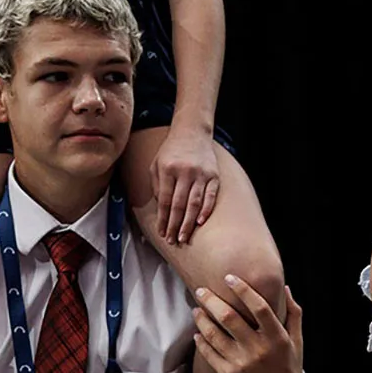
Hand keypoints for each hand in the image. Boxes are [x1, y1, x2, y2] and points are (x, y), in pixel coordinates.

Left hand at [151, 125, 222, 243]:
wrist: (192, 132)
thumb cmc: (171, 151)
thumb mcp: (156, 164)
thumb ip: (156, 185)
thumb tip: (161, 210)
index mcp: (167, 169)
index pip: (164, 200)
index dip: (163, 219)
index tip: (162, 232)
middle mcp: (184, 172)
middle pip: (179, 205)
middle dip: (175, 225)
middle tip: (172, 240)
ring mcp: (201, 174)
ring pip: (194, 203)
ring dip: (189, 223)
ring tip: (184, 236)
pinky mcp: (214, 175)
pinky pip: (210, 196)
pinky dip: (206, 210)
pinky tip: (201, 223)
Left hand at [192, 275, 309, 372]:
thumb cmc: (288, 371)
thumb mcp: (297, 343)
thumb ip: (293, 315)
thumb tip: (285, 288)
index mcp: (277, 339)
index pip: (259, 307)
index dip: (243, 289)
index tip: (229, 278)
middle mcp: (259, 350)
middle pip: (229, 317)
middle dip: (211, 300)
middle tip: (201, 290)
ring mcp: (242, 363)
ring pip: (213, 334)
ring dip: (201, 318)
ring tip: (197, 309)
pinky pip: (209, 353)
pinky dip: (201, 340)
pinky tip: (198, 332)